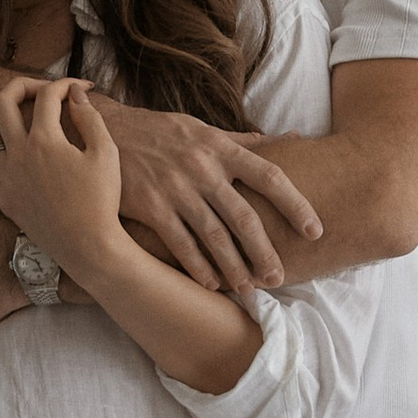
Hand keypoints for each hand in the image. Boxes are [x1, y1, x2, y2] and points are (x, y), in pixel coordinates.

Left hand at [0, 78, 124, 274]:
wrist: (88, 246)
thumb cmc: (101, 201)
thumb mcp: (106, 153)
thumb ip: (90, 118)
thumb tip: (75, 94)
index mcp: (45, 140)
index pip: (47, 96)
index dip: (65, 84)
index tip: (79, 87)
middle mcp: (19, 154)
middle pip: (3, 104)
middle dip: (19, 85)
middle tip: (35, 85)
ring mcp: (6, 177)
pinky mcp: (3, 199)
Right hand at [91, 96, 320, 291]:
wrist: (102, 131)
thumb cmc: (160, 132)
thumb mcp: (202, 129)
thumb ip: (246, 141)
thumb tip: (293, 139)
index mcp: (220, 148)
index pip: (269, 174)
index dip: (295, 204)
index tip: (315, 230)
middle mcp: (202, 168)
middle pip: (244, 216)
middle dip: (265, 251)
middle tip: (280, 277)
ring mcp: (176, 188)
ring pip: (214, 236)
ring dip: (234, 267)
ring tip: (249, 288)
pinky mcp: (150, 206)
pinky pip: (180, 243)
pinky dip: (197, 266)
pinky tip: (211, 283)